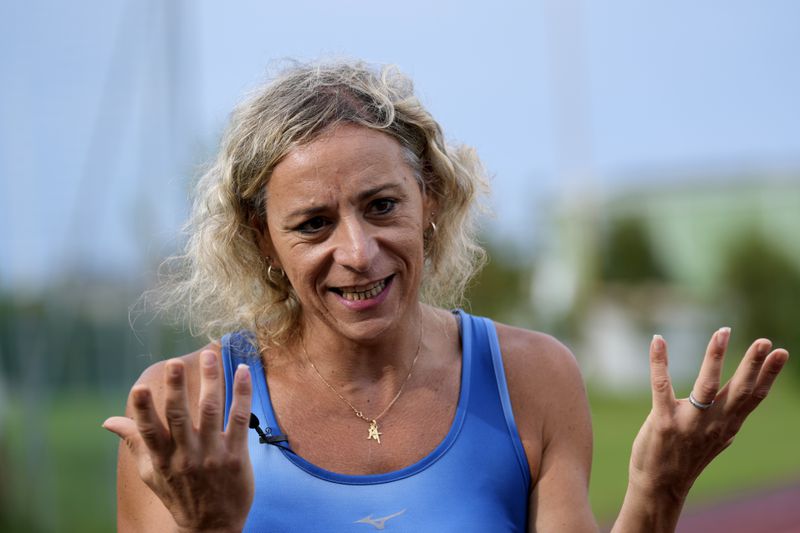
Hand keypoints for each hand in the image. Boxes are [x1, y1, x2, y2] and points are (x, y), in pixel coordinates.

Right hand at [103, 351, 253, 532]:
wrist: (211, 527)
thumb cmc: (178, 495)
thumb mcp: (151, 473)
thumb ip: (134, 442)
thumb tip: (108, 421)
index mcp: (161, 458)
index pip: (148, 431)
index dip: (143, 410)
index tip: (139, 388)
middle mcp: (185, 455)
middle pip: (180, 416)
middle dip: (176, 388)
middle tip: (175, 363)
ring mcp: (212, 454)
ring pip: (211, 411)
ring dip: (211, 380)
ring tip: (209, 355)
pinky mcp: (236, 455)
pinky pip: (239, 419)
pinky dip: (242, 393)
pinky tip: (243, 371)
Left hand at [628, 329, 788, 499]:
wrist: (660, 486)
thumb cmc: (685, 458)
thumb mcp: (714, 441)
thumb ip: (725, 422)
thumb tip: (741, 410)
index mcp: (727, 425)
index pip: (753, 396)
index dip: (767, 374)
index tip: (780, 352)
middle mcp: (713, 423)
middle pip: (738, 390)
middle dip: (753, 365)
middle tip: (764, 341)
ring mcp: (689, 422)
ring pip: (707, 385)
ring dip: (715, 357)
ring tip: (723, 332)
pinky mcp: (663, 421)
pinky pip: (662, 385)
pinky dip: (659, 361)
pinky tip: (658, 339)